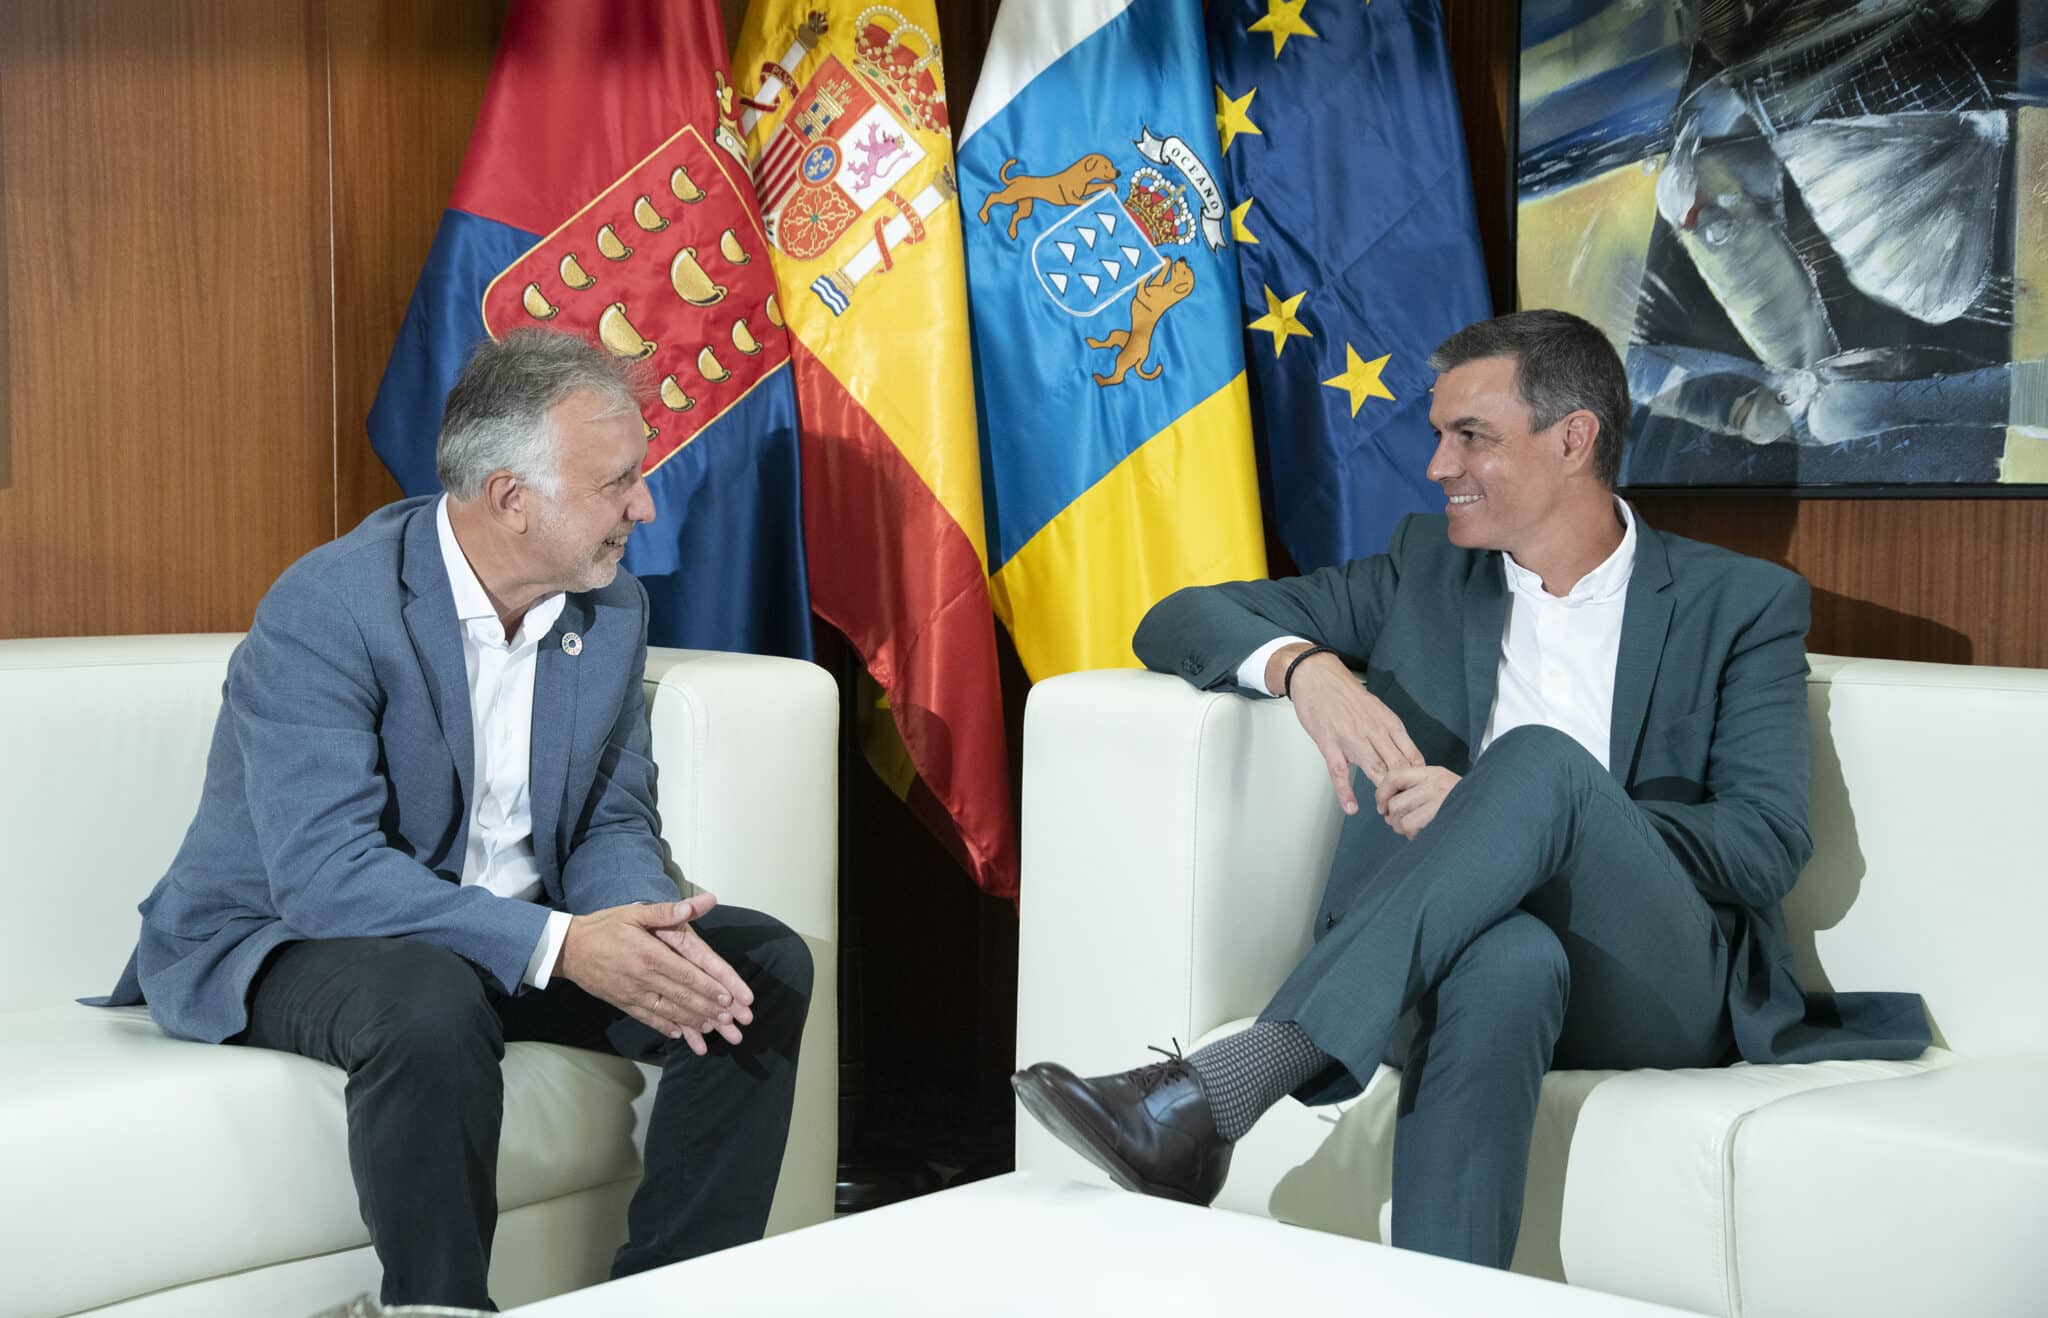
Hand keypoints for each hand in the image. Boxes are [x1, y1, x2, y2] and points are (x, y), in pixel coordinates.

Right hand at [557, 894, 751, 1054]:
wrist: (568, 948)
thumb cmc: (605, 926)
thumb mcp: (635, 912)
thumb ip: (667, 911)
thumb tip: (697, 903)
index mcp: (649, 954)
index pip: (686, 974)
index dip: (708, 988)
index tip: (728, 999)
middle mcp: (643, 977)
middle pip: (682, 996)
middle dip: (708, 1009)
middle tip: (730, 1020)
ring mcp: (632, 993)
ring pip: (668, 1011)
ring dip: (693, 1021)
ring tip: (714, 1029)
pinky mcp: (622, 1002)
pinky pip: (647, 1018)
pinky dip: (665, 1026)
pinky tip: (680, 1034)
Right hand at [1270, 644, 1423, 813]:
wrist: (1318, 676)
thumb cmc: (1346, 694)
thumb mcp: (1378, 709)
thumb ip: (1390, 732)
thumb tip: (1404, 754)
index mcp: (1389, 723)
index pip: (1412, 756)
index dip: (1418, 779)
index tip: (1419, 793)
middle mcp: (1374, 731)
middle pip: (1397, 766)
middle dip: (1404, 790)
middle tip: (1406, 809)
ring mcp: (1351, 738)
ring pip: (1374, 769)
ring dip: (1382, 793)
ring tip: (1385, 811)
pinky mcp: (1330, 743)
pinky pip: (1339, 772)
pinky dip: (1346, 791)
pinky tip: (1351, 807)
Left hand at [1375, 764, 1460, 838]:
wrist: (1490, 806)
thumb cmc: (1463, 799)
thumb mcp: (1440, 785)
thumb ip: (1415, 790)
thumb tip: (1387, 808)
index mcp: (1430, 773)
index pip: (1394, 776)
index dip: (1382, 792)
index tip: (1381, 805)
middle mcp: (1434, 784)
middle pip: (1395, 803)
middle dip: (1392, 818)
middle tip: (1398, 822)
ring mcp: (1439, 801)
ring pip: (1402, 819)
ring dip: (1403, 828)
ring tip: (1412, 829)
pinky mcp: (1441, 816)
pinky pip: (1414, 829)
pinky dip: (1414, 836)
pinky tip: (1424, 833)